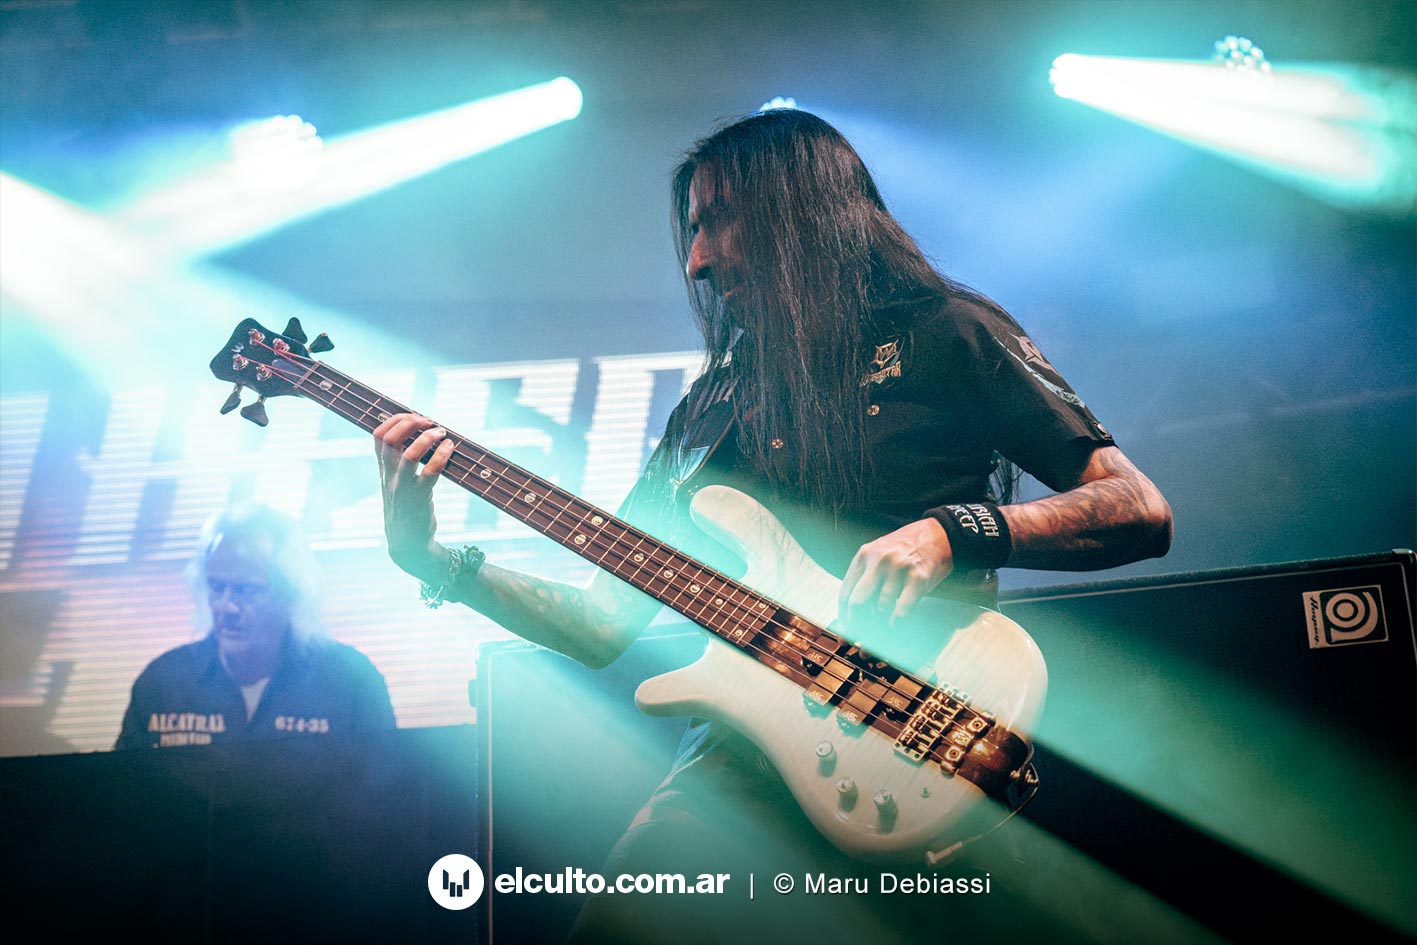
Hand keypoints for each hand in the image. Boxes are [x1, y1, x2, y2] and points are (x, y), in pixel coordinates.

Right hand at [373, 413, 456, 582]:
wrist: (407, 544)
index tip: (414, 416)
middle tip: (429, 421)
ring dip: (427, 438)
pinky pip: (429, 472)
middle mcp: (390, 477)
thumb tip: (417, 437)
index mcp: (384, 471)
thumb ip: (399, 464)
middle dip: (409, 423)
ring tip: (442, 433)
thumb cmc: (407, 510)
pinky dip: (441, 456)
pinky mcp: (420, 499)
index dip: (395, 420)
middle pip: (390, 440)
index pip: (378, 436)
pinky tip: (450, 448)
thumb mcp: (396, 485)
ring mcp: (404, 488)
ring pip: (409, 454)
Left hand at [838, 518, 953, 635]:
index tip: (845, 635)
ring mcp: (899, 568)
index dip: (843, 619)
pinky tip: (895, 629)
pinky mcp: (919, 577)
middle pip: (858, 603)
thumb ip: (865, 577)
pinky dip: (897, 623)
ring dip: (879, 631)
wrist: (939, 534)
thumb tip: (853, 614)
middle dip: (857, 628)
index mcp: (863, 556)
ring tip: (879, 644)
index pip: (845, 593)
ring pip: (881, 609)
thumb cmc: (907, 548)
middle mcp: (878, 561)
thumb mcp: (879, 553)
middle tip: (860, 644)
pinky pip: (902, 609)